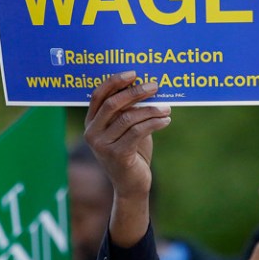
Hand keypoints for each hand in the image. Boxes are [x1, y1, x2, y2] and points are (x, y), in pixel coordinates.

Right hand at [84, 72, 171, 245]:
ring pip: (128, 117)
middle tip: (155, 86)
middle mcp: (92, 133)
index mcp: (91, 123)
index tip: (133, 73)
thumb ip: (129, 111)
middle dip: (135, 92)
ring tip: (167, 108)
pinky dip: (154, 123)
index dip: (114, 82)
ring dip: (151, 109)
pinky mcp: (117, 155)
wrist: (132, 185)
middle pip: (113, 104)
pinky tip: (166, 121)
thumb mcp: (128, 129)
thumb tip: (147, 86)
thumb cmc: (132, 153)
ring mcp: (102, 145)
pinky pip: (137, 132)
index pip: (98, 95)